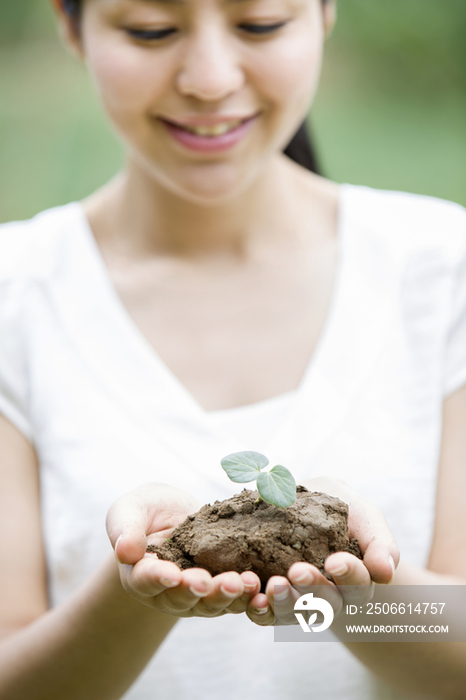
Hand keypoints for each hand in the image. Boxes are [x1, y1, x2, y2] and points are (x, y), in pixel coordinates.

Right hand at [106, 483, 260, 617]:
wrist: (174, 513)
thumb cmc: (146, 510)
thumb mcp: (130, 509)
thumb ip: (125, 528)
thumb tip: (125, 551)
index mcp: (139, 574)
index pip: (145, 580)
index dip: (157, 578)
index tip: (171, 574)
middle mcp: (167, 593)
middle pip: (181, 599)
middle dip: (197, 591)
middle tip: (210, 582)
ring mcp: (196, 595)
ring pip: (211, 604)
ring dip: (227, 596)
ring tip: (244, 582)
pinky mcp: (221, 591)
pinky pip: (235, 599)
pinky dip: (248, 596)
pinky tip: (261, 586)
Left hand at [245, 477, 399, 625]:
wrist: (307, 504)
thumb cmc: (343, 511)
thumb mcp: (365, 517)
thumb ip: (379, 543)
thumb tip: (385, 572)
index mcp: (359, 580)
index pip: (359, 585)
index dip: (349, 575)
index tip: (335, 561)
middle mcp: (333, 598)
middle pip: (327, 605)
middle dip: (313, 590)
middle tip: (298, 571)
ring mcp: (302, 602)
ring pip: (297, 614)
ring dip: (285, 603)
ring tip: (274, 585)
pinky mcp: (274, 601)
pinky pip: (267, 614)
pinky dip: (260, 609)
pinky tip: (253, 594)